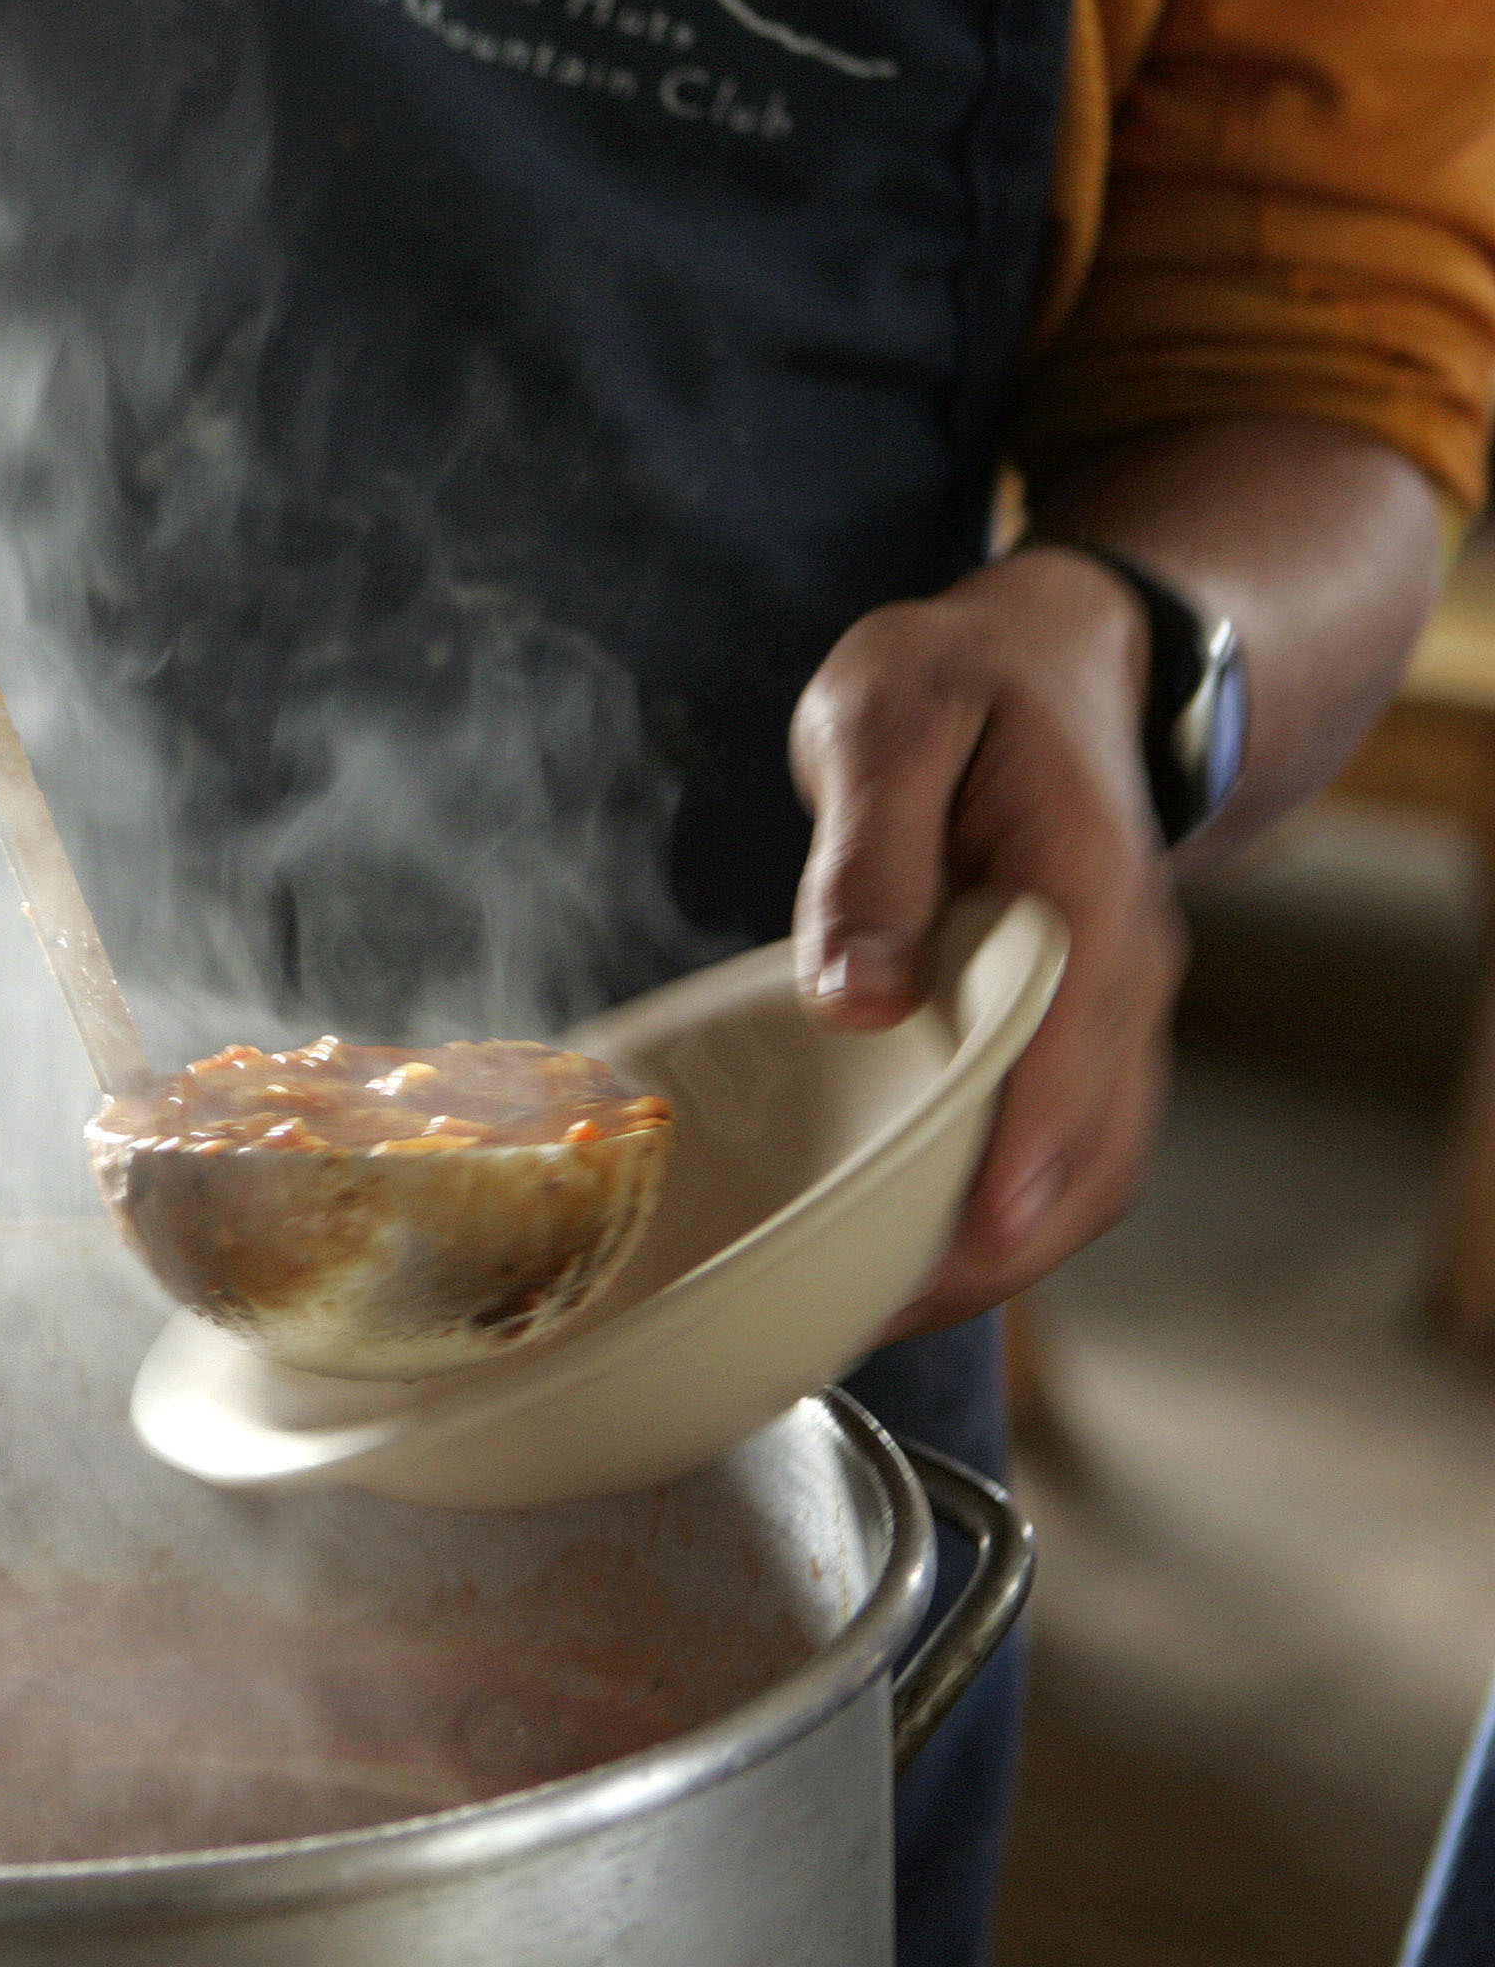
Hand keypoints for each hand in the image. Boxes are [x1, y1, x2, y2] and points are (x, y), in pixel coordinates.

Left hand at [789, 546, 1185, 1339]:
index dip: (1026, 1156)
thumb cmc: (958, 684)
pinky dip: (992, 1212)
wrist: (1046, 661)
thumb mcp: (890, 719)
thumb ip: (867, 852)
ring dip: (997, 1252)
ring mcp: (1108, 1013)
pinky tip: (898, 1247)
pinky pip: (1052, 1146)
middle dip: (999, 1249)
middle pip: (1096, 1150)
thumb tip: (856, 998)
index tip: (972, 1239)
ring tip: (872, 1312)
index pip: (1075, 1054)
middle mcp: (1121, 974)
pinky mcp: (1069, 1034)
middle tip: (875, 1315)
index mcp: (1084, 895)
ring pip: (1086, 1169)